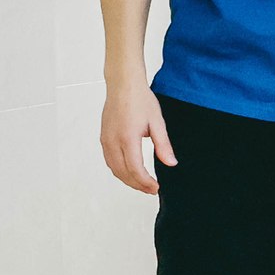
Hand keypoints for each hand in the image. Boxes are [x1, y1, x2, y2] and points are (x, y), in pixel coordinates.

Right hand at [99, 79, 175, 194]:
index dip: (145, 182)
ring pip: (114, 168)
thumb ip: (163, 145)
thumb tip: (171, 163)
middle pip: (123, 173)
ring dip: (127, 179)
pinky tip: (130, 172)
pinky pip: (109, 160)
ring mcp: (106, 140)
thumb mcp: (157, 122)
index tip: (156, 187)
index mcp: (127, 138)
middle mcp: (113, 141)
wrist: (123, 85)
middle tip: (151, 190)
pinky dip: (119, 170)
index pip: (135, 169)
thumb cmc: (140, 99)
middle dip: (137, 185)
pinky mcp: (103, 137)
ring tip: (142, 184)